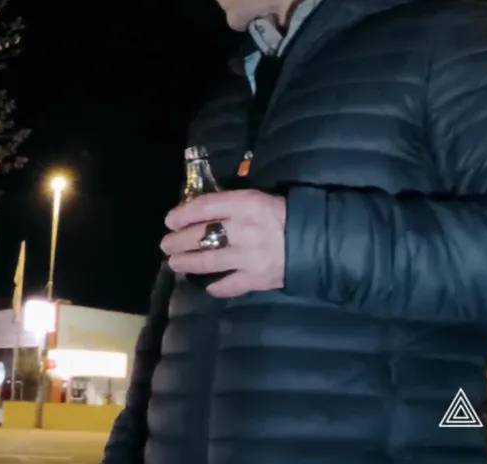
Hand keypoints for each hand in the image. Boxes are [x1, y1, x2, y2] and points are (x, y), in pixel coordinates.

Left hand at [161, 189, 285, 297]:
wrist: (319, 240)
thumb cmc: (288, 213)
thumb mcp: (260, 198)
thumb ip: (233, 204)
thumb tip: (203, 211)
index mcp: (246, 203)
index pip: (204, 206)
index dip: (183, 214)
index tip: (169, 220)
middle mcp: (243, 229)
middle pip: (200, 235)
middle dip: (178, 241)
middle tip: (166, 245)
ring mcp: (249, 256)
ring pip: (208, 261)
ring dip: (187, 263)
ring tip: (175, 264)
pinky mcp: (257, 278)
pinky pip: (230, 285)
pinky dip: (217, 287)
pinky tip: (208, 287)